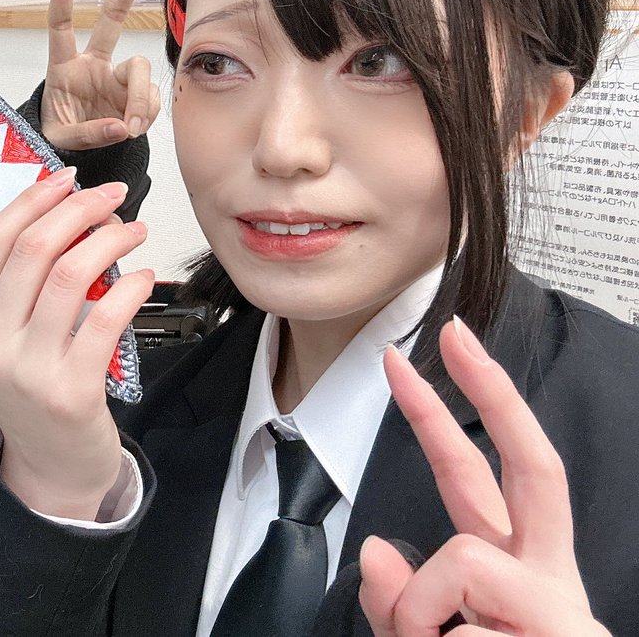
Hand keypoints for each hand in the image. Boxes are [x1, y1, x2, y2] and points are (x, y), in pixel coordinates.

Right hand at [0, 168, 153, 518]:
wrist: (51, 469)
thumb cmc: (37, 392)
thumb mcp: (9, 339)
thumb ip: (22, 287)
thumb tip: (65, 212)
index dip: (33, 199)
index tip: (69, 179)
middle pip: (33, 249)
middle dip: (79, 209)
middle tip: (114, 198)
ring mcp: (28, 369)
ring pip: (70, 275)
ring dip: (110, 240)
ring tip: (133, 231)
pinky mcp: (71, 391)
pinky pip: (105, 320)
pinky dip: (129, 287)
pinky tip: (141, 277)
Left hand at [41, 0, 161, 150]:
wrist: (77, 152)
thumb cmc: (59, 134)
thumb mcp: (60, 139)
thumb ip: (88, 133)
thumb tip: (121, 126)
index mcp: (63, 66)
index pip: (60, 24)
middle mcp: (93, 63)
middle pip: (113, 16)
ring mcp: (116, 76)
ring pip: (140, 70)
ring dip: (140, 100)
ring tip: (130, 127)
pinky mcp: (135, 92)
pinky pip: (151, 97)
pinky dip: (146, 114)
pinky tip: (133, 126)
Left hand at [360, 317, 608, 635]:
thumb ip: (397, 602)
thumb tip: (377, 549)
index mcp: (509, 573)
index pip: (479, 479)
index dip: (457, 411)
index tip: (433, 350)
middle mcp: (546, 580)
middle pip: (534, 466)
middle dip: (491, 392)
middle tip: (456, 334)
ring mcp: (561, 610)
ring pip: (462, 558)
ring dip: (421, 614)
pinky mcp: (564, 636)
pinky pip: (467, 621)